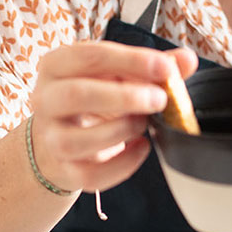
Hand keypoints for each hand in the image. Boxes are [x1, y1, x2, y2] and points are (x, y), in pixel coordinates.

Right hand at [29, 41, 197, 193]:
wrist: (63, 133)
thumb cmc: (94, 95)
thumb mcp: (119, 73)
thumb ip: (153, 65)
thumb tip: (186, 59)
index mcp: (57, 65)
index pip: (90, 56)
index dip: (131, 60)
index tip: (166, 67)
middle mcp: (46, 99)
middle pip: (76, 95)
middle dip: (125, 97)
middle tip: (160, 99)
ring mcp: (51, 137)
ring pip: (77, 140)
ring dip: (122, 130)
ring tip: (145, 122)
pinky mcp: (65, 169)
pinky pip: (91, 174)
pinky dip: (123, 164)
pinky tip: (142, 148)